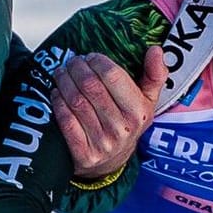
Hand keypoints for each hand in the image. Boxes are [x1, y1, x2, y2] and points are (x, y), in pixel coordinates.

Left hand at [51, 48, 166, 181]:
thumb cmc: (129, 123)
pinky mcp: (84, 154)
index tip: (90, 57)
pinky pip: (65, 121)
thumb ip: (154, 74)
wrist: (112, 162)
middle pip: (91, 86)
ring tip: (62, 72)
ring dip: (64, 81)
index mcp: (139, 112)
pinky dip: (58, 103)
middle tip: (72, 62)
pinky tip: (57, 92)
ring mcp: (102, 143)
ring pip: (75, 101)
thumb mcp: (147, 101)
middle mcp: (122, 128)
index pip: (113, 76)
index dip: (97, 61)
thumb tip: (156, 50)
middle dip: (77, 68)